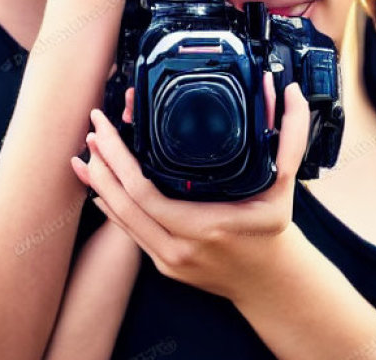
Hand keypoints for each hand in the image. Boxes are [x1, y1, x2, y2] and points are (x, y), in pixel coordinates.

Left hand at [70, 73, 310, 301]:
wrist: (270, 282)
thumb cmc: (273, 230)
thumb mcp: (285, 184)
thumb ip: (289, 137)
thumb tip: (289, 93)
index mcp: (206, 226)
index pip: (144, 192)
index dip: (117, 159)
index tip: (106, 127)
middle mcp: (180, 247)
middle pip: (123, 203)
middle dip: (101, 163)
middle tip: (93, 130)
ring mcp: (168, 260)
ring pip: (120, 219)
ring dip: (99, 183)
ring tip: (86, 153)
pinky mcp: (162, 264)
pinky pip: (129, 232)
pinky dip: (111, 206)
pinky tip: (98, 186)